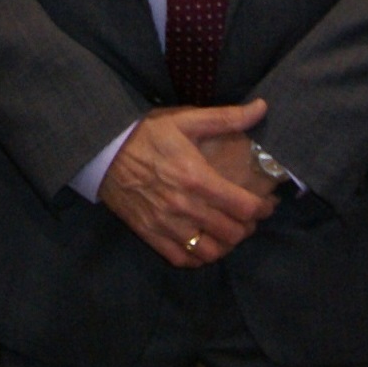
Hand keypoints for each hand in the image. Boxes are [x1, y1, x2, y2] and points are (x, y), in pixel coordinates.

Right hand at [99, 100, 278, 268]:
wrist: (101, 149)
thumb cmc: (146, 133)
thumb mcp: (186, 120)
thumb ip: (227, 117)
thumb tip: (262, 107)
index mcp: (197, 178)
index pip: (245, 208)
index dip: (263, 209)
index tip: (266, 204)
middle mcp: (184, 206)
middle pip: (233, 233)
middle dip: (248, 227)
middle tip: (247, 217)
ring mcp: (166, 224)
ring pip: (210, 252)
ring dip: (224, 245)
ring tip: (226, 232)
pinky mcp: (150, 234)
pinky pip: (182, 259)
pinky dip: (197, 257)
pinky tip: (201, 243)